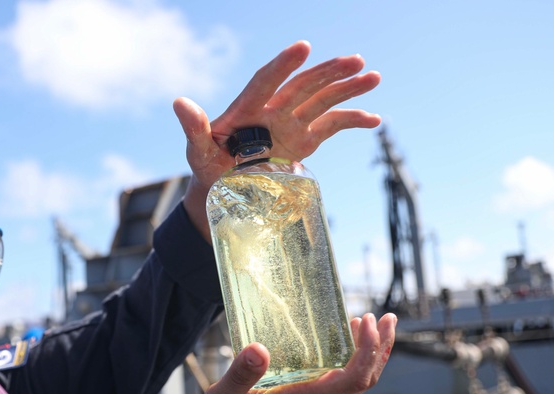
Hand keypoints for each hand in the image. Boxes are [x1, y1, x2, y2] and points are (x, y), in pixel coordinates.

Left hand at [173, 41, 381, 237]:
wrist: (223, 186)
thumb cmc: (207, 164)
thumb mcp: (196, 151)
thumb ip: (193, 128)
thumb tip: (179, 102)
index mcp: (247, 109)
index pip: (266, 81)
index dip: (283, 65)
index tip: (303, 48)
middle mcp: (273, 110)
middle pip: (303, 86)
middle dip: (328, 72)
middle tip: (355, 60)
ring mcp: (291, 124)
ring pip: (322, 101)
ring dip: (347, 89)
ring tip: (372, 77)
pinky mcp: (305, 141)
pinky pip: (331, 126)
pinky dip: (352, 121)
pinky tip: (374, 119)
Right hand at [189, 312, 396, 393]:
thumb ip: (240, 376)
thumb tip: (258, 348)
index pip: (353, 379)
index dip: (368, 351)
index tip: (366, 322)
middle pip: (366, 379)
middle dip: (381, 347)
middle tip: (387, 317)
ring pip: (357, 382)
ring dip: (372, 354)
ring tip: (372, 323)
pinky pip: (342, 383)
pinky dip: (353, 361)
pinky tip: (341, 344)